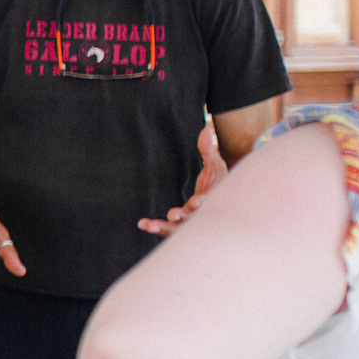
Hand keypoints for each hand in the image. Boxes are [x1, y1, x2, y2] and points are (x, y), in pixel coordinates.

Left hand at [140, 122, 226, 236]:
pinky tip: (142, 224)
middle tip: (172, 214)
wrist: (217, 199)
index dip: (204, 202)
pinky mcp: (178, 225)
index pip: (211, 202)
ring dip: (164, 228)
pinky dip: (154, 227)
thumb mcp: (215, 164)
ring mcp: (190, 222)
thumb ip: (208, 150)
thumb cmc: (217, 180)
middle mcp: (202, 214)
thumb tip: (204, 129)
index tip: (197, 202)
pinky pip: (166, 229)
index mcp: (214, 199)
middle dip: (184, 218)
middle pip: (195, 219)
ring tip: (149, 225)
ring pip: (178, 229)